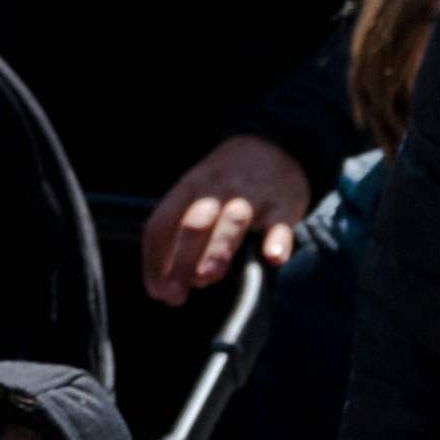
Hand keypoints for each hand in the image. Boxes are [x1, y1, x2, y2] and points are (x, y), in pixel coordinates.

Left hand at [138, 133, 313, 306]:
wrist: (275, 144)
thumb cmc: (226, 183)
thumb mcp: (196, 194)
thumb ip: (180, 234)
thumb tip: (164, 284)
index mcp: (188, 189)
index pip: (162, 224)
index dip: (154, 259)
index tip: (156, 291)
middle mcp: (217, 192)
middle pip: (193, 225)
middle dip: (180, 260)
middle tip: (173, 295)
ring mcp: (252, 198)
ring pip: (231, 223)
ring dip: (217, 251)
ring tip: (205, 277)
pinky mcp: (284, 206)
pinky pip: (280, 225)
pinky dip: (278, 241)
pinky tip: (273, 258)